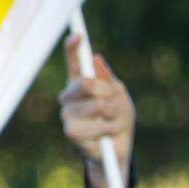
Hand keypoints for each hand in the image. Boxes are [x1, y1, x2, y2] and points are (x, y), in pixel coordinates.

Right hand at [58, 36, 135, 187]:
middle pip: (85, 83)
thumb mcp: (120, 96)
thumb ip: (108, 79)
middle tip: (113, 102)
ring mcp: (68, 114)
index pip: (74, 62)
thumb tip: (97, 58)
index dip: (73, 47)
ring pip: (94, 104)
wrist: (118, 151)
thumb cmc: (118, 120)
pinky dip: (108, 128)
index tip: (79, 36)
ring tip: (114, 122)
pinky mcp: (71, 131)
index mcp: (80, 83)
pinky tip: (109, 133)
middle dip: (106, 92)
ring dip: (111, 113)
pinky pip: (93, 124)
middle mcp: (70, 96)